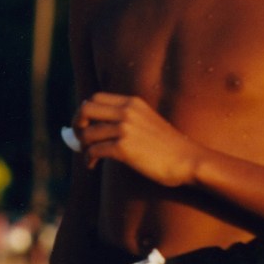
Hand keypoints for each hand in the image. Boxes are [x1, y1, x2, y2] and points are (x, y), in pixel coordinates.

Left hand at [74, 93, 201, 187]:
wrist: (187, 160)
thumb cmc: (167, 146)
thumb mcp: (147, 121)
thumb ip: (126, 118)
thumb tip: (94, 127)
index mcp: (132, 103)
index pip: (95, 98)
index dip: (84, 112)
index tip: (84, 125)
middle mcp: (127, 111)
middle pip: (85, 109)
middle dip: (77, 124)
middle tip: (80, 139)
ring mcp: (125, 129)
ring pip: (87, 133)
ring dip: (82, 147)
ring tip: (89, 156)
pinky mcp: (123, 148)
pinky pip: (93, 151)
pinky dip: (88, 159)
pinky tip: (92, 165)